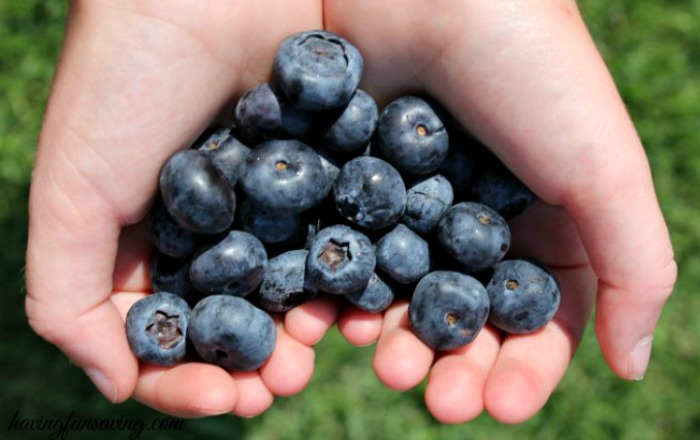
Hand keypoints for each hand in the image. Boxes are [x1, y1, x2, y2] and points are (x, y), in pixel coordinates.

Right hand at [24, 0, 338, 417]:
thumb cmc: (123, 82)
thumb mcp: (73, 193)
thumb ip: (67, 295)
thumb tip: (113, 387)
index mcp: (151, 241)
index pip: (167, 334)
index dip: (186, 377)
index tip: (218, 398)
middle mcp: (215, 228)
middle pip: (238, 320)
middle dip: (255, 365)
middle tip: (277, 387)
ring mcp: (276, 201)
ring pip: (294, 287)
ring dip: (305, 331)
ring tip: (313, 353)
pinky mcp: (329, 169)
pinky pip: (345, 235)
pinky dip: (351, 276)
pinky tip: (359, 304)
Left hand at [325, 0, 676, 423]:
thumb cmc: (531, 70)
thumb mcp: (602, 168)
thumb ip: (635, 265)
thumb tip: (630, 366)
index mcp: (537, 218)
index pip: (535, 316)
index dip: (522, 369)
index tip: (498, 408)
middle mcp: (469, 217)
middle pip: (460, 314)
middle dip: (453, 364)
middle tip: (437, 399)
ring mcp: (403, 201)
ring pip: (395, 292)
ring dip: (392, 338)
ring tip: (385, 363)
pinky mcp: (343, 181)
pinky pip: (337, 251)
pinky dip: (332, 292)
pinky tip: (325, 323)